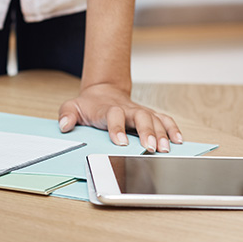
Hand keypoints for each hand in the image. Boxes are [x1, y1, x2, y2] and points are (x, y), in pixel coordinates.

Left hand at [58, 83, 182, 152]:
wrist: (103, 92)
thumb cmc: (88, 105)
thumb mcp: (72, 107)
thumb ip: (67, 114)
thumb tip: (64, 125)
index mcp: (108, 109)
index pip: (114, 115)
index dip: (117, 128)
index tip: (120, 142)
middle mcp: (127, 110)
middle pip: (141, 117)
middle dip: (147, 132)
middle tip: (150, 147)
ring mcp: (140, 112)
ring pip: (155, 119)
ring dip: (162, 133)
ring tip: (166, 149)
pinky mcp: (149, 116)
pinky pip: (164, 120)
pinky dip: (173, 129)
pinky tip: (178, 141)